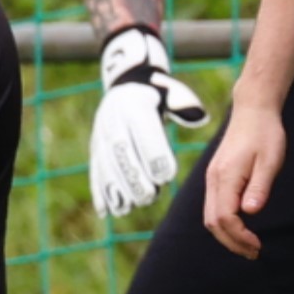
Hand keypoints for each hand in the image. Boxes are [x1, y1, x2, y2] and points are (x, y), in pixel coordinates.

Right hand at [88, 25, 211, 218]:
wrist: (128, 83)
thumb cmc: (161, 93)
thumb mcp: (173, 93)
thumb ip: (184, 106)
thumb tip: (198, 117)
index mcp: (135, 103)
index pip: (143, 129)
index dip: (153, 153)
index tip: (166, 177)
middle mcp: (113, 117)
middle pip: (121, 149)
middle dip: (133, 175)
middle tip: (148, 197)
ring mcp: (101, 133)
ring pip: (105, 162)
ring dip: (115, 187)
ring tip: (128, 207)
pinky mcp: (95, 146)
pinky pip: (95, 169)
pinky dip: (99, 190)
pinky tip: (105, 210)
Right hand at [202, 93, 287, 256]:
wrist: (253, 111)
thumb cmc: (266, 134)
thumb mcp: (270, 160)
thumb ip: (259, 187)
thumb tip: (250, 213)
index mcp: (226, 176)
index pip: (224, 218)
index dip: (239, 236)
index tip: (257, 245)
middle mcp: (214, 179)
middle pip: (212, 222)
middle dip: (231, 242)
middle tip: (253, 253)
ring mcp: (212, 178)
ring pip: (209, 217)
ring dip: (226, 235)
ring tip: (248, 246)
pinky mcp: (215, 176)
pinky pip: (213, 207)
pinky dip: (224, 223)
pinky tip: (240, 228)